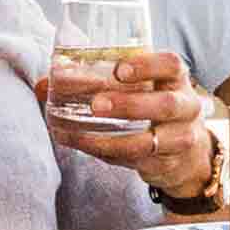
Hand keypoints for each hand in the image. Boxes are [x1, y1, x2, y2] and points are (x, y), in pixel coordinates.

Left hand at [45, 47, 217, 197]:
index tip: (119, 69)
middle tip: (95, 105)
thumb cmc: (152, 106)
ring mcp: (180, 138)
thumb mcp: (137, 88)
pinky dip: (108, 155)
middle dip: (130, 105)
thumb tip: (43, 85)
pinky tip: (84, 147)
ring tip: (79, 136)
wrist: (186, 152)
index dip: (148, 65)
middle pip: (167, 104)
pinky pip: (137, 161)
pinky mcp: (166, 164)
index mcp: (176, 79)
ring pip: (151, 142)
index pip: (171, 65)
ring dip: (113, 140)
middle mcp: (186, 107)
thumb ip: (94, 81)